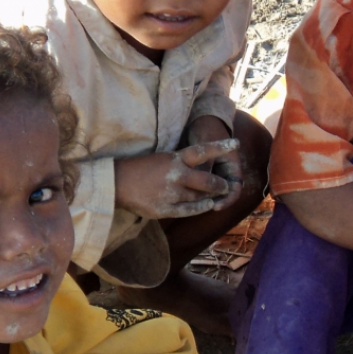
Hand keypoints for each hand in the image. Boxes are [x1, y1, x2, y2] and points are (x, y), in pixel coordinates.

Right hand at [113, 139, 239, 220]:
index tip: (236, 143)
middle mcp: (176, 175)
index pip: (203, 151)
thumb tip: (204, 170)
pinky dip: (200, 207)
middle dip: (220, 185)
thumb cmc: (141, 168)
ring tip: (216, 195)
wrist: (116, 183)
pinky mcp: (165, 209)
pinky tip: (208, 205)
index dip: (220, 147)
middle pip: (208, 181)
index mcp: (175, 159)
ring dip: (210, 196)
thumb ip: (182, 164)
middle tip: (225, 185)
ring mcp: (171, 193)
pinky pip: (189, 210)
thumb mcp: (163, 159)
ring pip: (200, 197)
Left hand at [187, 115, 242, 207]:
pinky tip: (187, 195)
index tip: (215, 206)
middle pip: (224, 192)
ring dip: (206, 198)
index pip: (236, 188)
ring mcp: (216, 171)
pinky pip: (204, 185)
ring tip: (193, 205)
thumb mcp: (206, 147)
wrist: (201, 120)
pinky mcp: (205, 171)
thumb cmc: (207, 131)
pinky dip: (198, 191)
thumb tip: (202, 184)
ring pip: (214, 190)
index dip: (227, 199)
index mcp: (233, 165)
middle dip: (215, 201)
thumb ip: (205, 165)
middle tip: (202, 208)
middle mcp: (226, 170)